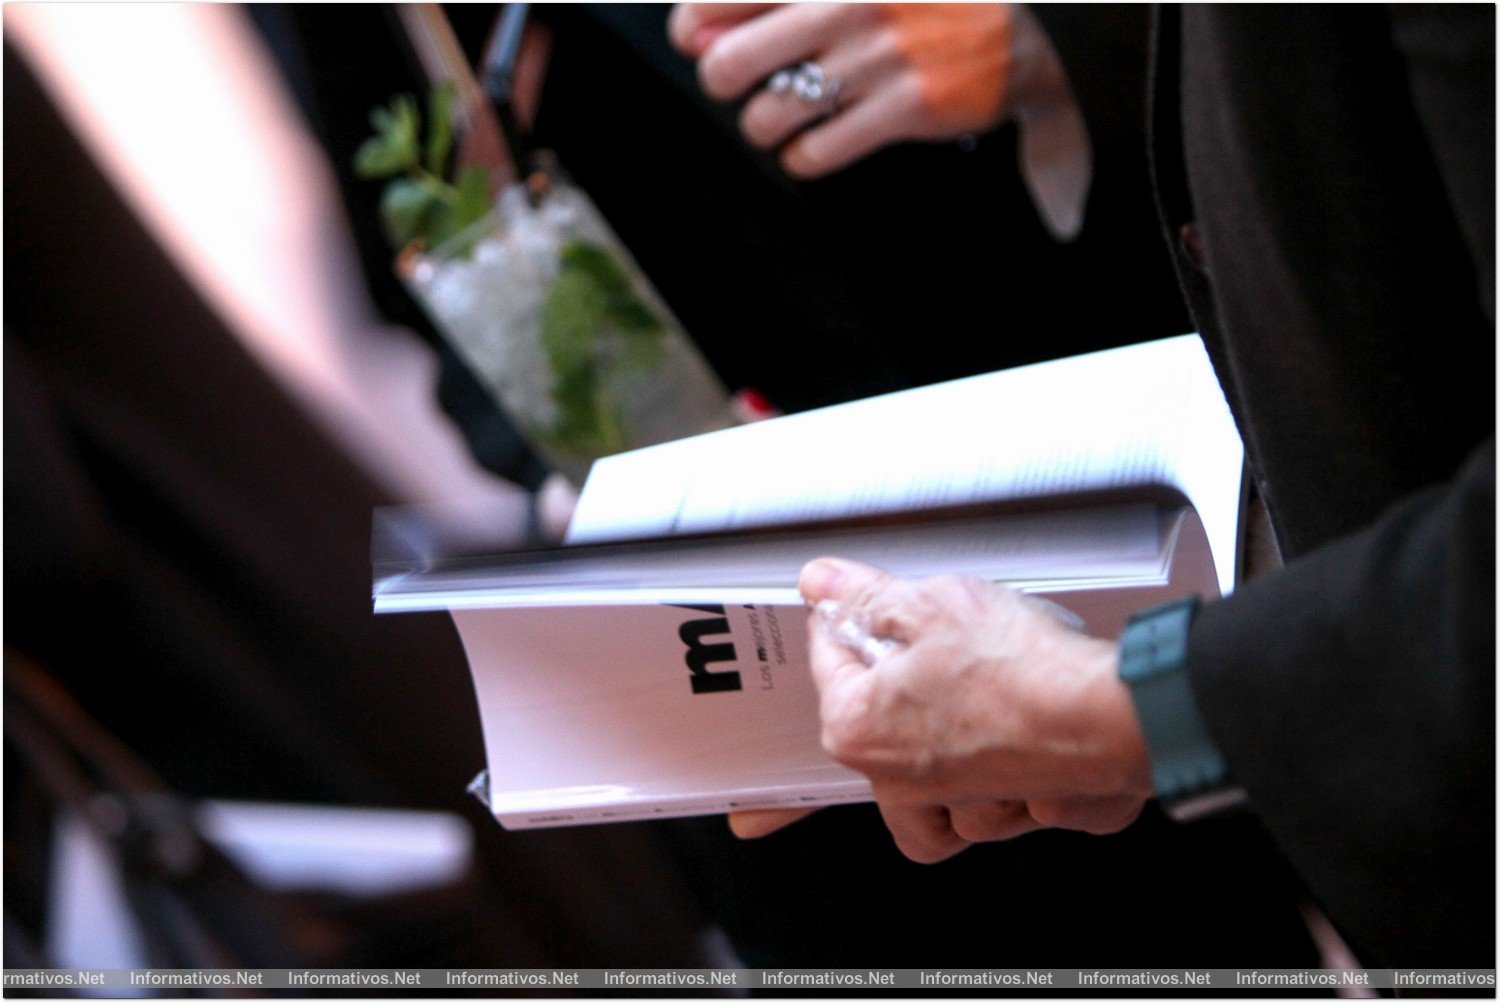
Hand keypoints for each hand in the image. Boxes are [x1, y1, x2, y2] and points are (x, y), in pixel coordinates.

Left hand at [669, 3, 1065, 177]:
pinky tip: (820, 143)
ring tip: (789, 117)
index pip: (718, 0)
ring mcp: (876, 58)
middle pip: (728, 65)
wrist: (1030, 25)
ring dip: (767, 126)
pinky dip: (804, 157)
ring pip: (767, 117)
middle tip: (751, 86)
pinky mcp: (906, 107)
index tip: (704, 43)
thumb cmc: (922, 0)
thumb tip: (696, 35)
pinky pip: (815, 153)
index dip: (694, 30)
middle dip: (725, 84)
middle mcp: (846, 3)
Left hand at [794, 557, 1152, 862]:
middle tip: (939, 637)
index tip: (867, 598)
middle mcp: (898, 782)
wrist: (1110, 720)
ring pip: (929, 765)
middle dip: (904, 674)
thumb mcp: (930, 605)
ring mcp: (957, 803)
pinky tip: (1016, 731)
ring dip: (951, 728)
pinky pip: (989, 795)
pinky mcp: (1012, 809)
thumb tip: (822, 583)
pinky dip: (1001, 767)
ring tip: (987, 683)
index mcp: (858, 730)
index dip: (851, 614)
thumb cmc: (1023, 672)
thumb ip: (866, 595)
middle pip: (878, 715)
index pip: (829, 657)